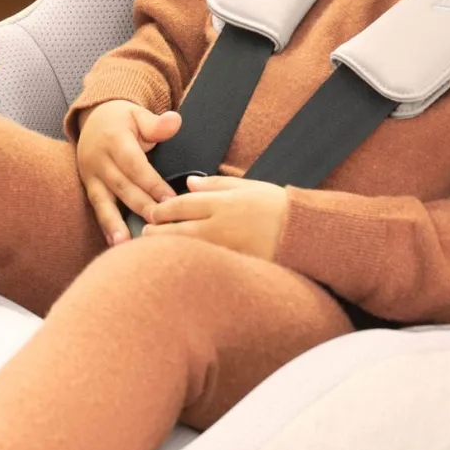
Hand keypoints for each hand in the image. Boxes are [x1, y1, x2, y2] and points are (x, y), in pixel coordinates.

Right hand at [76, 100, 180, 243]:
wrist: (93, 120)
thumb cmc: (123, 120)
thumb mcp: (138, 115)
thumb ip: (156, 123)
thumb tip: (174, 122)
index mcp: (114, 139)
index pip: (135, 165)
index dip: (152, 183)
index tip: (170, 199)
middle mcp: (99, 158)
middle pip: (122, 185)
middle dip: (140, 205)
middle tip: (158, 223)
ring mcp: (91, 174)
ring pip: (104, 200)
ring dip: (115, 223)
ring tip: (125, 243)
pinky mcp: (88, 186)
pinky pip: (97, 207)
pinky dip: (105, 225)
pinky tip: (114, 242)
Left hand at [142, 174, 287, 260]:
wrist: (304, 234)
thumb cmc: (277, 207)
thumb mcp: (249, 186)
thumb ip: (216, 185)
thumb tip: (189, 184)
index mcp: (223, 203)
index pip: (182, 205)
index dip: (163, 209)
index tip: (152, 212)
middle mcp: (221, 226)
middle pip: (178, 230)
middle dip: (158, 231)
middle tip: (146, 232)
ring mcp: (226, 249)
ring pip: (187, 250)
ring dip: (168, 249)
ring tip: (155, 249)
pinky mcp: (233, 265)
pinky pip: (204, 263)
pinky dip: (188, 262)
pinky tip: (180, 263)